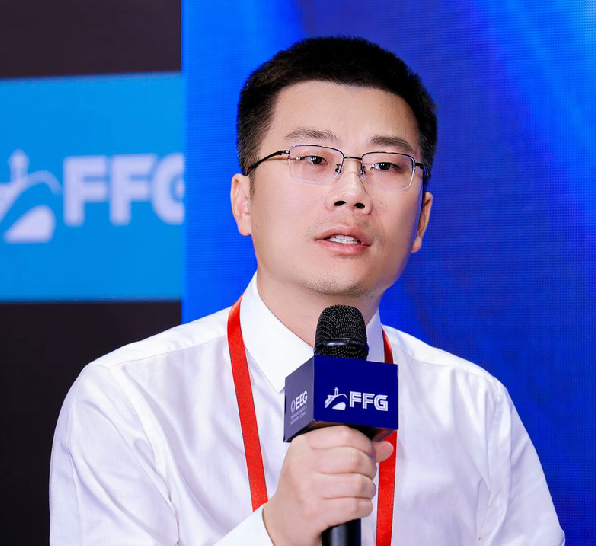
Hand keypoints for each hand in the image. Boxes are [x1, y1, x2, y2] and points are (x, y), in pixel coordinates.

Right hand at [263, 426, 393, 545]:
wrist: (281, 523)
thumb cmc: (301, 488)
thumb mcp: (316, 462)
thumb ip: (348, 449)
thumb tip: (384, 446)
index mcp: (303, 445)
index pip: (343, 433)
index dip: (364, 443)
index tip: (369, 451)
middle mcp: (303, 464)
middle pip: (354, 458)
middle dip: (369, 468)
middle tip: (367, 474)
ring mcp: (308, 488)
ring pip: (357, 482)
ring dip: (368, 489)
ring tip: (364, 491)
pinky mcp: (316, 512)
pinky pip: (354, 505)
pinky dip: (365, 506)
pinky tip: (359, 505)